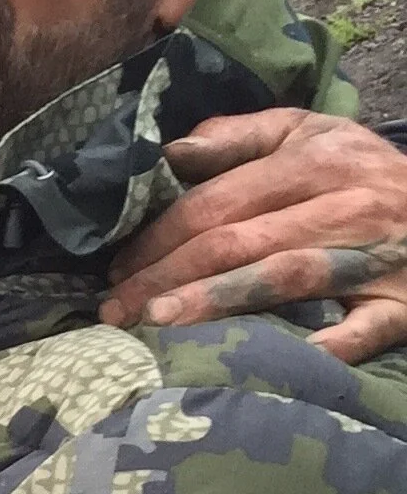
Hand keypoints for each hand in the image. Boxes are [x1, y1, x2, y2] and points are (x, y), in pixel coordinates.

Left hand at [101, 107, 406, 362]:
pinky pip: (361, 330)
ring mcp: (375, 259)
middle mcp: (344, 206)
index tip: (114, 267)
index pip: (217, 202)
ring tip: (158, 323)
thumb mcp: (310, 133)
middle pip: (238, 241)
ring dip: (216, 302)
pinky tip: (272, 359)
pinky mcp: (402, 305)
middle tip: (115, 310)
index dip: (158, 236)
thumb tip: (171, 152)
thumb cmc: (364, 172)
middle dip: (166, 276)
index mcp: (315, 161)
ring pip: (284, 276)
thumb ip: (239, 137)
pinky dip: (324, 346)